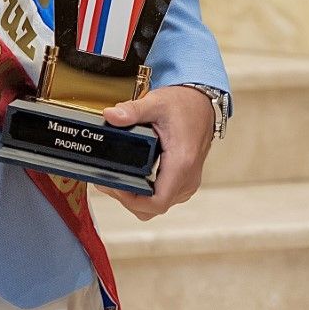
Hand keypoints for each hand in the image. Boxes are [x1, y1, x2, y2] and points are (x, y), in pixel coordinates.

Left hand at [98, 85, 214, 220]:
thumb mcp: (156, 103)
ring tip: (115, 178)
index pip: (158, 201)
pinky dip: (145, 192)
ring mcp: (186, 182)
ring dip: (135, 197)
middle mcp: (187, 178)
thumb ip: (132, 110)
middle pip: (154, 206)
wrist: (201, 103)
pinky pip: (163, 195)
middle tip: (107, 180)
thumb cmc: (184, 105)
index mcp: (181, 163)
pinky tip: (131, 176)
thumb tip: (111, 115)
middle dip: (127, 198)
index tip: (115, 185)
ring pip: (157, 204)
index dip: (132, 200)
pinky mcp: (183, 180)